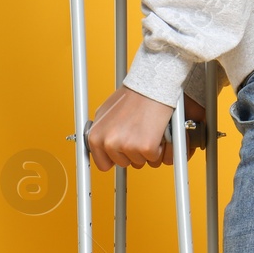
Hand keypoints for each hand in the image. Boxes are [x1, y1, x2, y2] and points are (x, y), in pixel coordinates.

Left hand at [86, 87, 203, 171]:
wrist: (150, 87)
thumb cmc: (130, 98)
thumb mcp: (104, 113)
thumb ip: (100, 132)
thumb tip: (96, 144)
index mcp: (95, 138)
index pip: (103, 164)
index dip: (115, 158)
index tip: (122, 151)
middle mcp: (109, 143)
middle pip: (123, 164)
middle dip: (131, 153)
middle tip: (136, 132)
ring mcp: (127, 146)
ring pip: (139, 162)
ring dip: (144, 151)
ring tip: (145, 130)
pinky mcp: (146, 147)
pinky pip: (154, 158)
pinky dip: (158, 149)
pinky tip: (154, 132)